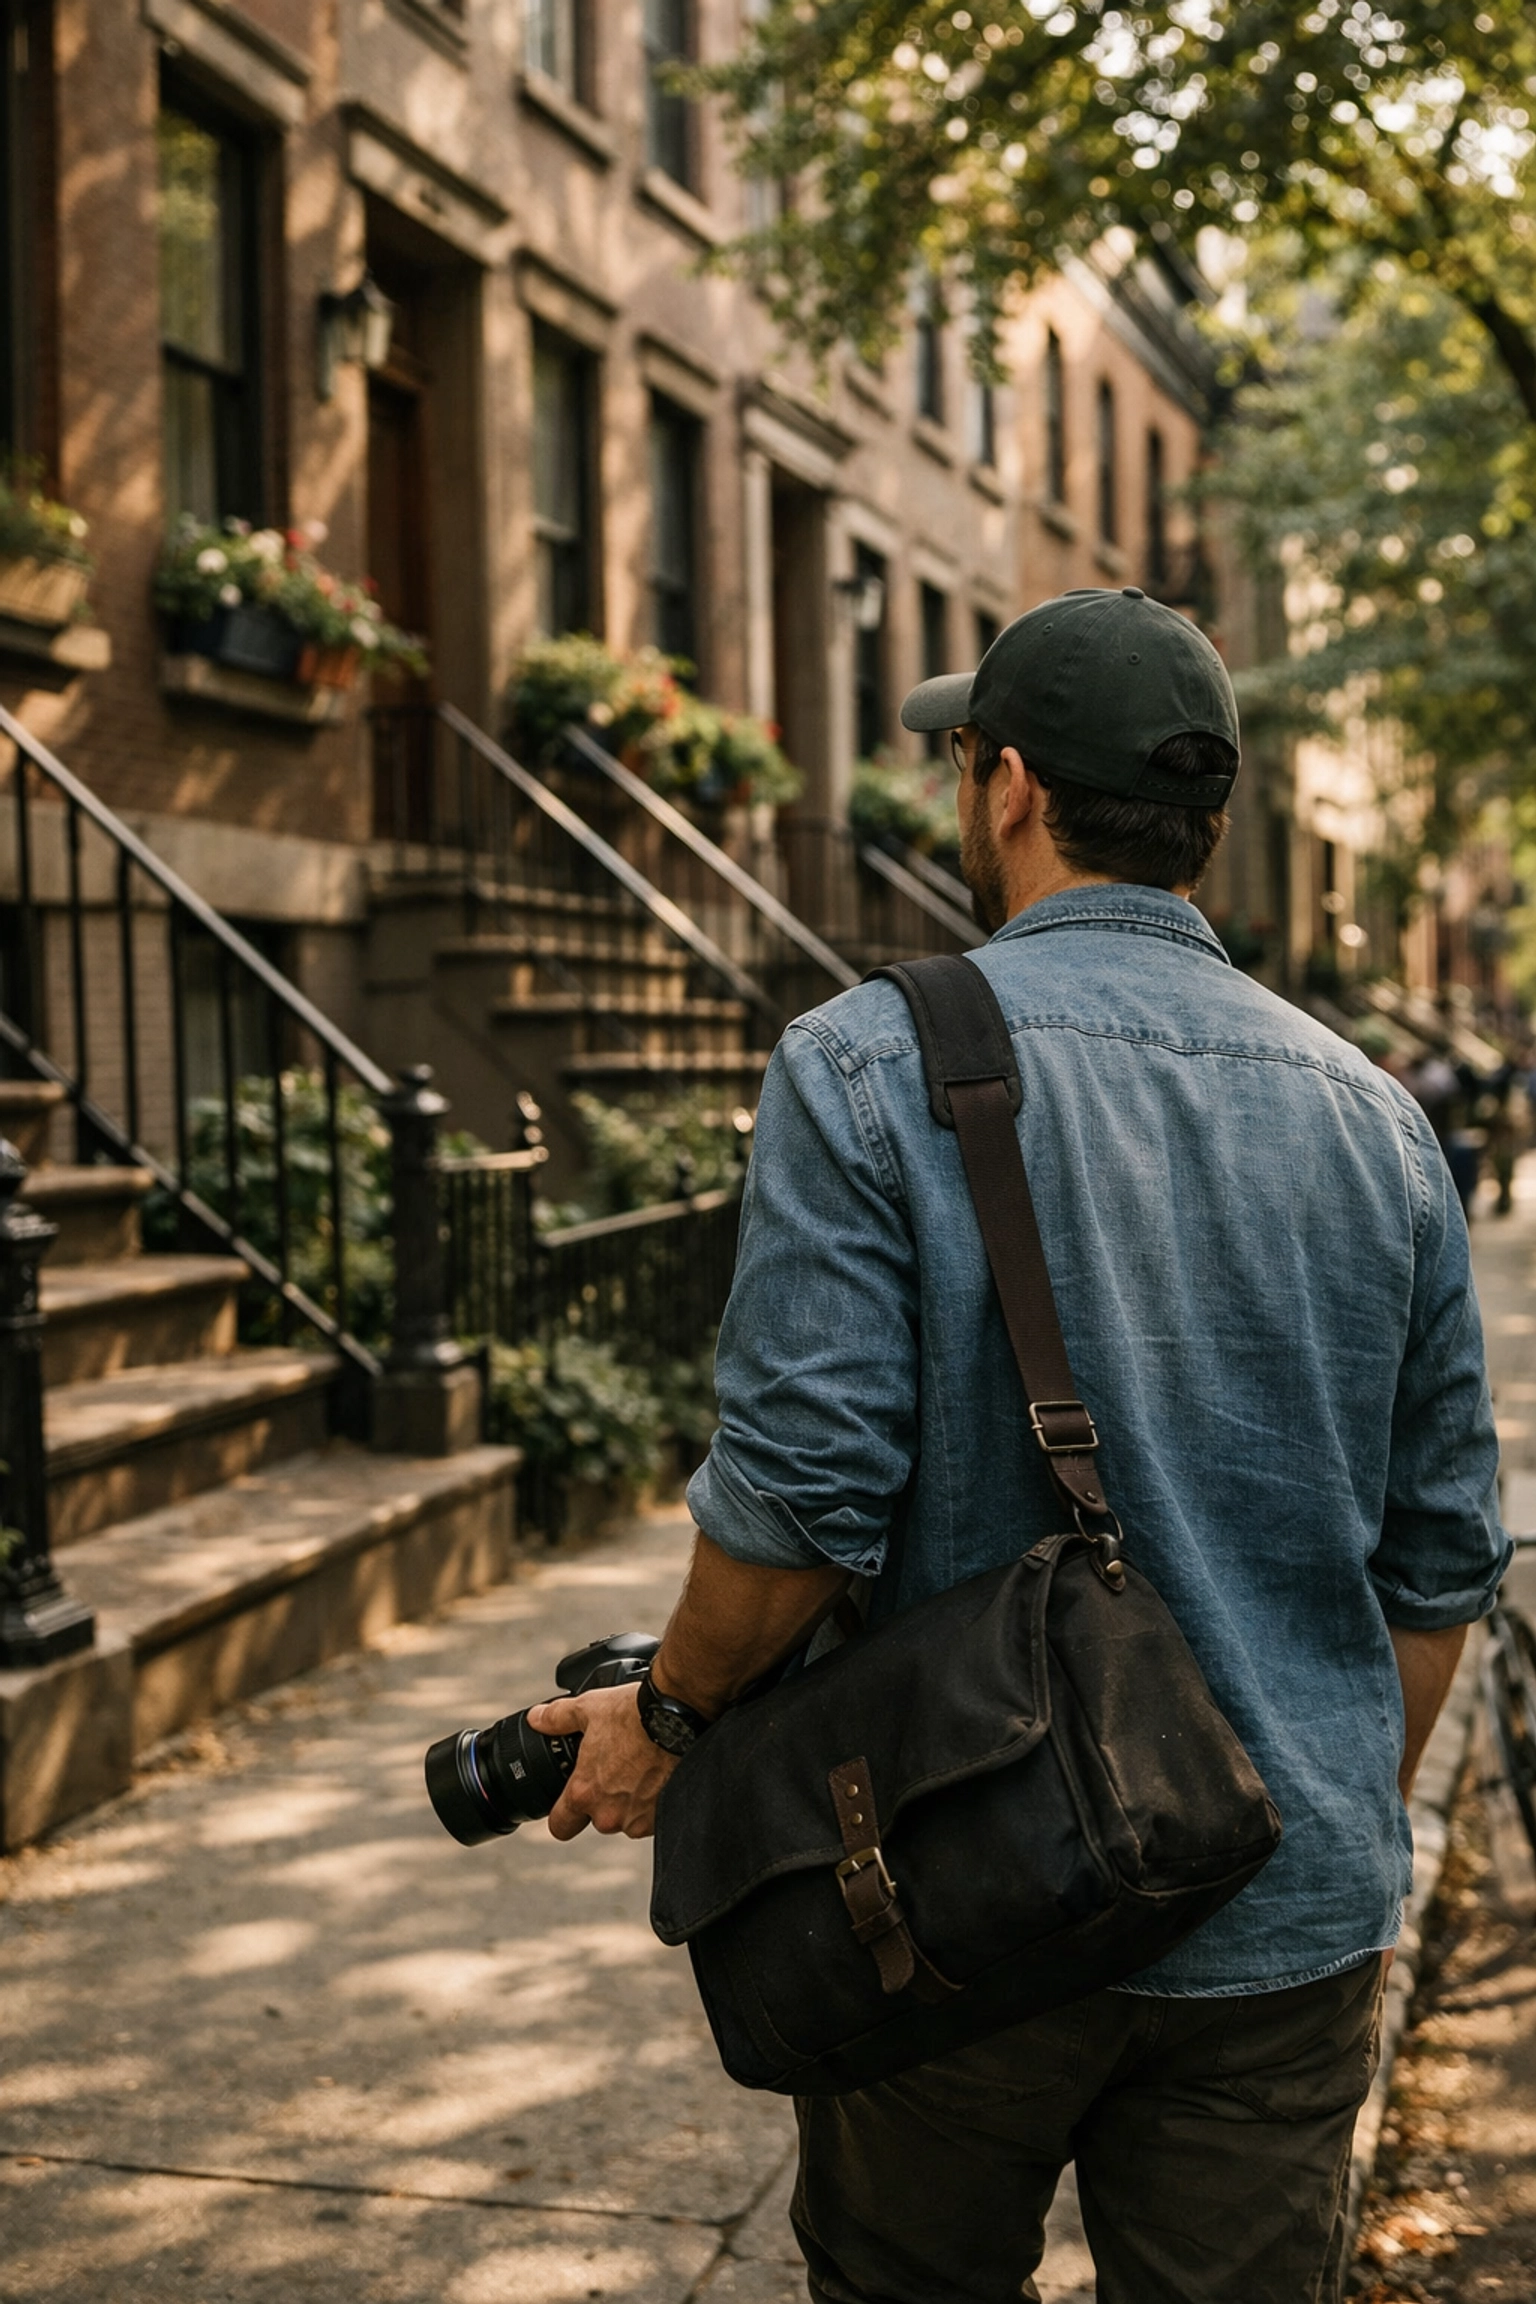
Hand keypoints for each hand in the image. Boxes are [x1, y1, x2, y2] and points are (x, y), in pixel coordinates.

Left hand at [526, 1683, 679, 1841]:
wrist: (678, 1717)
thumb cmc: (634, 1714)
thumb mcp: (588, 1709)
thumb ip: (557, 1718)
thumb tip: (537, 1718)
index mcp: (584, 1793)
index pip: (560, 1827)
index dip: (562, 1816)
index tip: (569, 1804)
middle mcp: (610, 1815)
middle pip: (598, 1820)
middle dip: (604, 1802)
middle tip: (615, 1771)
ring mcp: (638, 1820)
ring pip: (627, 1820)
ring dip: (630, 1804)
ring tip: (640, 1770)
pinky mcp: (664, 1817)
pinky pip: (652, 1817)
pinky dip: (653, 1802)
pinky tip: (658, 1775)